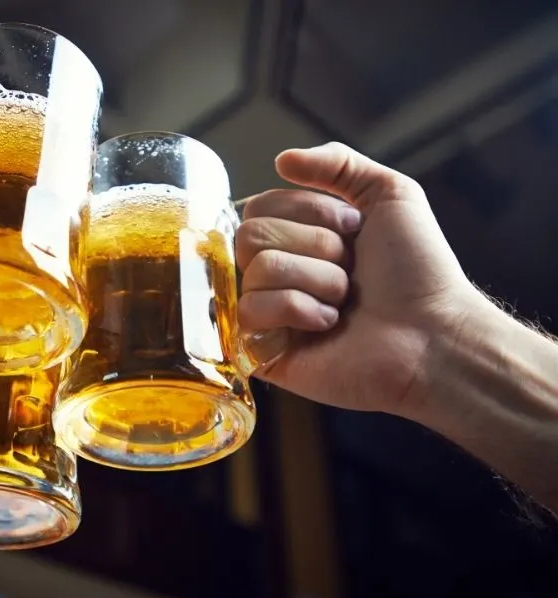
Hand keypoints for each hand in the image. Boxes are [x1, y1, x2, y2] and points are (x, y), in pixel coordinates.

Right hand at [237, 142, 480, 414]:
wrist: (434, 334)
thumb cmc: (419, 271)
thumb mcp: (390, 194)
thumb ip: (338, 163)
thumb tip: (281, 159)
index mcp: (298, 238)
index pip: (260, 205)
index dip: (308, 211)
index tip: (354, 228)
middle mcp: (279, 273)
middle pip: (250, 234)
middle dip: (314, 246)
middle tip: (351, 268)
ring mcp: (268, 314)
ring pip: (257, 270)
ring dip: (316, 280)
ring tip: (345, 302)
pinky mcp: (262, 351)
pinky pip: (251, 311)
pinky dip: (298, 310)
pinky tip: (327, 325)